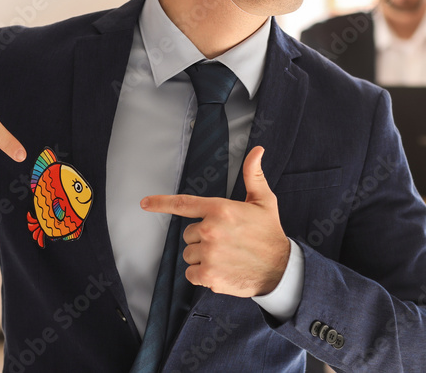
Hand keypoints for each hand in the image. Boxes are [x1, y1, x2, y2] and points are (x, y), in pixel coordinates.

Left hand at [140, 146, 289, 296]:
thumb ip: (253, 175)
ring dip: (202, 257)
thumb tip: (257, 150)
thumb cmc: (269, 233)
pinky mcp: (209, 274)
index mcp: (220, 209)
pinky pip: (191, 273)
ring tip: (226, 257)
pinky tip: (222, 271)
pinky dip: (202, 275)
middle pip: (188, 234)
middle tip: (226, 242)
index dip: (161, 202)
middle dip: (202, 238)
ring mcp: (209, 253)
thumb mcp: (264, 200)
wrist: (280, 269)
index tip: (144, 203)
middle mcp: (211, 229)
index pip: (184, 204)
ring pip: (189, 254)